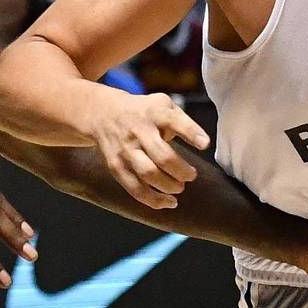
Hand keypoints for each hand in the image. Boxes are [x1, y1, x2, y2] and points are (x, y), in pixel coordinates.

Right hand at [82, 90, 209, 209]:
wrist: (102, 114)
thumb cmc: (144, 112)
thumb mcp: (163, 105)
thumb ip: (183, 122)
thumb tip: (203, 144)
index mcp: (153, 113)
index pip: (174, 121)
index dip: (191, 133)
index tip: (204, 144)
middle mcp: (138, 131)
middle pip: (162, 156)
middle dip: (182, 170)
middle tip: (191, 175)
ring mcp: (125, 150)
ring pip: (148, 175)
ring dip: (169, 186)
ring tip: (180, 187)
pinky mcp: (116, 167)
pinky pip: (135, 189)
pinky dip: (154, 200)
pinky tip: (169, 202)